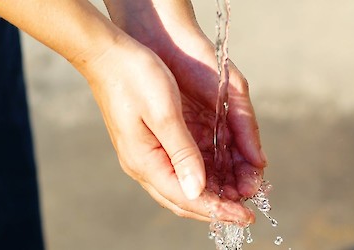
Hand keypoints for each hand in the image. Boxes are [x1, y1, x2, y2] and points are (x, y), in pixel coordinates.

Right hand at [104, 0, 266, 208]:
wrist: (107, 54)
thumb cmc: (135, 77)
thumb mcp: (165, 114)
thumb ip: (182, 154)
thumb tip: (197, 191)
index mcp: (145, 161)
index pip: (186, 198)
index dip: (218, 210)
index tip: (245, 217)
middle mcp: (143, 164)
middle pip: (183, 199)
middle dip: (216, 209)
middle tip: (245, 213)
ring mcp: (145, 155)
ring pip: (182, 186)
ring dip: (211, 194)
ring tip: (238, 196)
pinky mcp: (150, 143)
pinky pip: (178, 169)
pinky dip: (201, 176)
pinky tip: (219, 175)